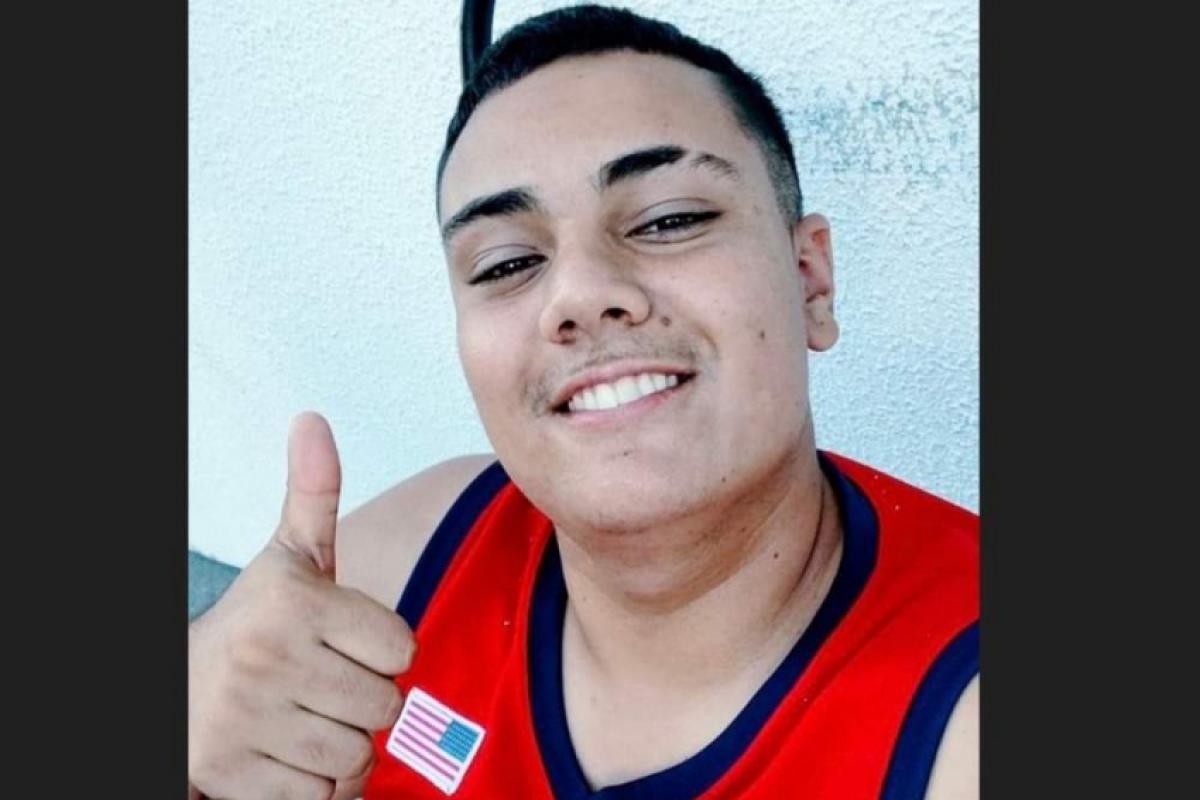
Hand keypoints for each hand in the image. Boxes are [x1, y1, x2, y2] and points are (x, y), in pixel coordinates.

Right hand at [189, 412, 414, 798]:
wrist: (175, 694)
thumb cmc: (256, 624)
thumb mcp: (288, 558)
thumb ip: (314, 493)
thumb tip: (313, 420)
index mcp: (294, 601)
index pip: (401, 648)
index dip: (381, 651)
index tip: (344, 643)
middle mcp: (268, 657)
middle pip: (386, 706)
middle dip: (365, 702)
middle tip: (325, 684)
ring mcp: (249, 721)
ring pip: (357, 756)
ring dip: (343, 746)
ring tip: (308, 718)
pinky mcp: (236, 776)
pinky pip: (322, 798)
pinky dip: (316, 787)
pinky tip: (289, 756)